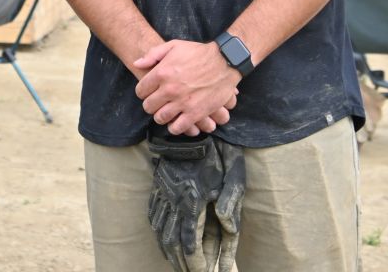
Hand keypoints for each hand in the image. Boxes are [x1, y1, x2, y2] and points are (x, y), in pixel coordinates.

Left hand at [134, 41, 240, 135]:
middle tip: (157, 103)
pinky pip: (177, 128)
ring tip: (165, 112)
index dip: (143, 92)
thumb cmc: (199, 52)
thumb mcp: (174, 46)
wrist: (224, 61)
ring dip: (161, 116)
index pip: (141, 91)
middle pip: (148, 106)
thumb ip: (153, 54)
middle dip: (151, 105)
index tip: (149, 92)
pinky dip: (174, 127)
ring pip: (161, 118)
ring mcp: (182, 103)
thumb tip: (137, 64)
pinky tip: (176, 121)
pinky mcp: (195, 113)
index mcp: (162, 73)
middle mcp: (169, 89)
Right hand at [146, 133, 222, 271]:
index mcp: (193, 199)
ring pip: (160, 230)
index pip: (190, 241)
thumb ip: (231, 202)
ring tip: (176, 265)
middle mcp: (174, 199)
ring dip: (168, 252)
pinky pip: (153, 215)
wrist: (193, 130)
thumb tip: (227, 226)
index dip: (196, 262)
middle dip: (181, 263)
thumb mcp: (234, 174)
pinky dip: (157, 233)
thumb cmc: (220, 152)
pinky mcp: (159, 186)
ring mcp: (163, 192)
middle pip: (172, 241)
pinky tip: (162, 242)